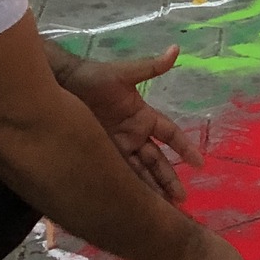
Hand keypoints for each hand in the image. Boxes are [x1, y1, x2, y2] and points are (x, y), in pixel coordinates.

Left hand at [52, 47, 202, 203]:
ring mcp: (117, 147)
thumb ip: (150, 67)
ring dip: (151, 189)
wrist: (61, 85)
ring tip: (162, 210)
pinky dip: (128, 189)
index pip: (170, 135)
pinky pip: (118, 174)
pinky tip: (134, 205)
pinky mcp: (99, 154)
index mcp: (143, 116)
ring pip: (140, 173)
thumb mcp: (124, 73)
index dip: (184, 147)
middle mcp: (133, 135)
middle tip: (181, 200)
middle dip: (169, 179)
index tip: (198, 162)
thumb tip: (175, 49)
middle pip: (157, 161)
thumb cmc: (94, 78)